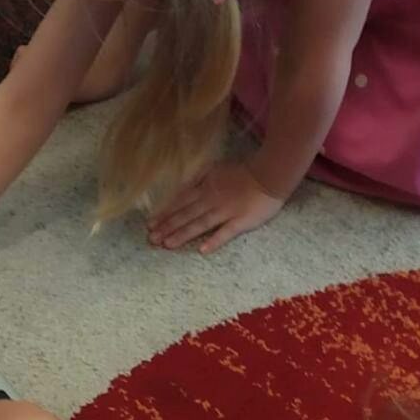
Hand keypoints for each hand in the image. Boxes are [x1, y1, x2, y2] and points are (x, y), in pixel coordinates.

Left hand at [146, 162, 285, 254]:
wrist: (270, 175)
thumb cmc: (244, 172)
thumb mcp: (216, 169)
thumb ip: (199, 178)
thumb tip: (182, 186)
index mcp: (205, 189)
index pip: (181, 202)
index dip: (165, 213)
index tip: (150, 224)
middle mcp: (211, 201)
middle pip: (186, 215)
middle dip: (167, 227)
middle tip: (151, 239)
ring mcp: (226, 213)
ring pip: (200, 225)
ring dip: (182, 235)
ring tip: (167, 245)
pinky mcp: (241, 222)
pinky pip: (226, 233)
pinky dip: (214, 241)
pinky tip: (201, 251)